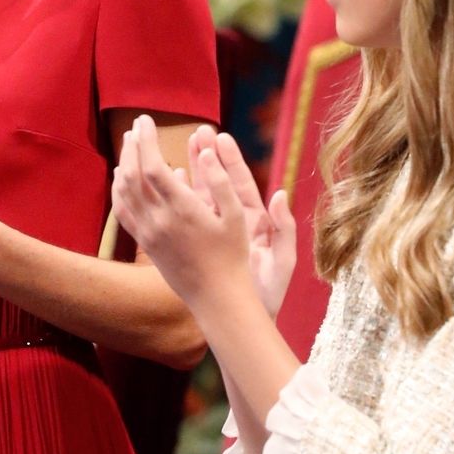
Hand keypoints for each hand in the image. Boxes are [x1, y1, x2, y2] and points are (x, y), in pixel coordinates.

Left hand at [112, 115, 251, 309]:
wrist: (216, 298)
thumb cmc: (233, 256)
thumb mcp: (237, 217)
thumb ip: (220, 182)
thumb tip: (205, 152)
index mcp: (182, 210)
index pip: (152, 166)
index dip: (146, 139)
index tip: (147, 120)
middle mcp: (159, 221)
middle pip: (132, 174)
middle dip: (133, 146)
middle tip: (138, 126)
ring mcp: (149, 233)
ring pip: (123, 191)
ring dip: (124, 163)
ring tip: (130, 144)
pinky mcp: (145, 244)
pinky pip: (123, 211)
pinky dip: (118, 189)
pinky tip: (123, 176)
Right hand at [188, 126, 295, 317]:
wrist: (246, 321)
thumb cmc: (267, 295)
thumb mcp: (281, 262)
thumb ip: (284, 229)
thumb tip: (281, 195)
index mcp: (254, 224)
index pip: (240, 186)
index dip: (230, 162)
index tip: (221, 138)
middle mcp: (233, 223)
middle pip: (218, 184)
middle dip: (208, 156)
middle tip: (198, 131)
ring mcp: (214, 232)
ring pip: (199, 196)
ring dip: (192, 170)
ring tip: (182, 145)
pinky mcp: (198, 243)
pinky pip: (186, 216)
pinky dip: (178, 197)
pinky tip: (170, 179)